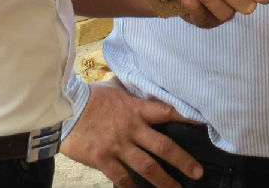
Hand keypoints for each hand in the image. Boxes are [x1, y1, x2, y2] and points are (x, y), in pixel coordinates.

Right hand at [61, 81, 202, 187]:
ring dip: (163, 181)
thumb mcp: (113, 91)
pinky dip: (131, 187)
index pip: (167, 112)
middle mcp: (130, 128)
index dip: (187, 118)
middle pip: (163, 146)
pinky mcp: (103, 159)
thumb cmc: (89, 98)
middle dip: (182, 161)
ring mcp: (117, 145)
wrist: (63, 109)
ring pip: (147, 167)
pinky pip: (122, 178)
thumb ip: (130, 96)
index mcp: (134, 108)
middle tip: (197, 172)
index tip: (204, 125)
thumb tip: (142, 91)